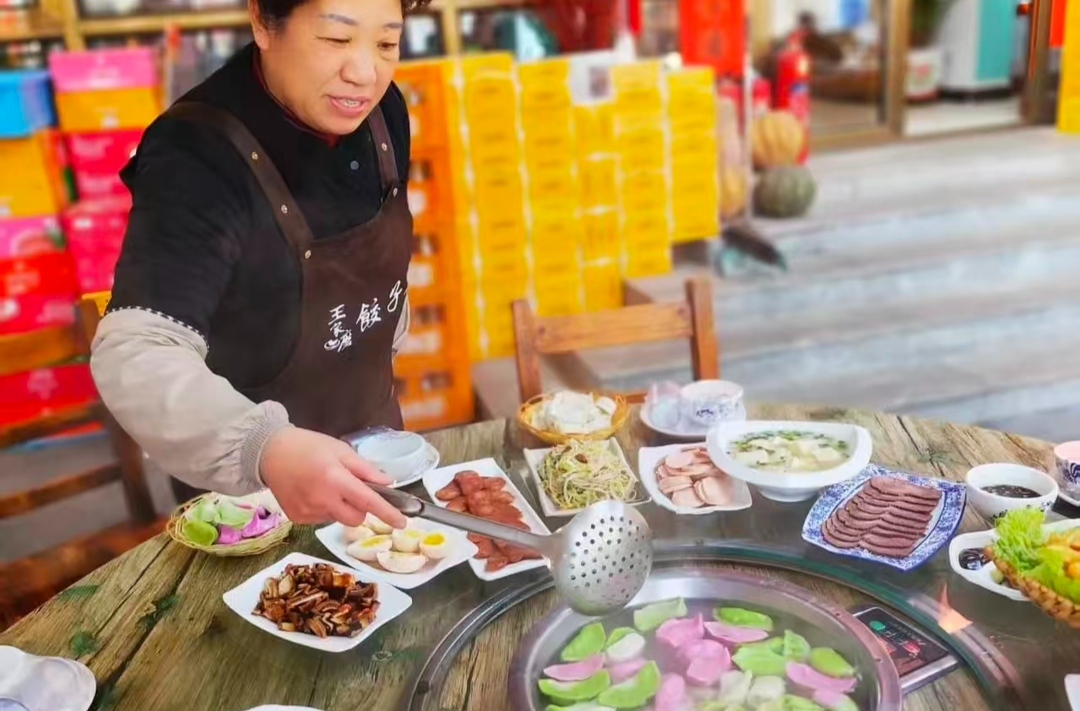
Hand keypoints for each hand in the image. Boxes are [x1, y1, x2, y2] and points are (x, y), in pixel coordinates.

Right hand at [259, 427, 406, 527]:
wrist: (269, 452)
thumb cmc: (308, 446)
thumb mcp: (341, 450)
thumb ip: (365, 469)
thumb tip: (387, 483)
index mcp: (335, 479)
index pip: (368, 502)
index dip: (387, 513)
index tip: (402, 522)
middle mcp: (321, 499)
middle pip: (355, 519)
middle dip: (361, 509)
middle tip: (353, 491)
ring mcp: (307, 511)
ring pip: (338, 519)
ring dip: (341, 508)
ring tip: (327, 486)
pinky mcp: (297, 518)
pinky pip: (321, 519)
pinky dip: (324, 509)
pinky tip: (313, 493)